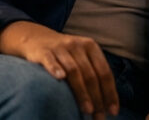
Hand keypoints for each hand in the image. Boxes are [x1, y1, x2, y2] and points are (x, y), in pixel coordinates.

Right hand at [0, 21, 118, 117]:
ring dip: (82, 92)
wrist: (35, 38)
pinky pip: (50, 61)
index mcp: (91, 47)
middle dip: (97, 97)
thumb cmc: (64, 54)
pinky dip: (55, 69)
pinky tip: (60, 78)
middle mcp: (77, 46)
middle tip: (99, 116)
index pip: (104, 72)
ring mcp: (60, 48)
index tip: (113, 111)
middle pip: (90, 74)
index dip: (110, 92)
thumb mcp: (82, 57)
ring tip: (87, 110)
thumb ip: (93, 73)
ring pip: (74, 71)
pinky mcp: (43, 52)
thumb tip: (107, 102)